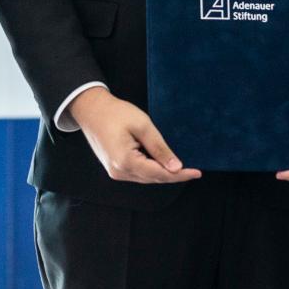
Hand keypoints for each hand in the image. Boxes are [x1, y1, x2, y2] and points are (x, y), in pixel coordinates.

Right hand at [69, 88, 201, 184]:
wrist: (91, 110)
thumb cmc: (115, 113)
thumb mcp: (142, 125)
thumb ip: (159, 148)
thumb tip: (176, 167)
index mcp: (126, 161)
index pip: (160, 174)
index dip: (180, 175)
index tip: (197, 173)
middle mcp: (119, 171)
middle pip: (154, 178)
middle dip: (173, 174)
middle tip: (193, 170)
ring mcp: (115, 172)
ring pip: (146, 177)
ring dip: (162, 173)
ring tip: (179, 166)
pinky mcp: (114, 168)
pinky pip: (138, 173)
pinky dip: (151, 170)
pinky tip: (161, 162)